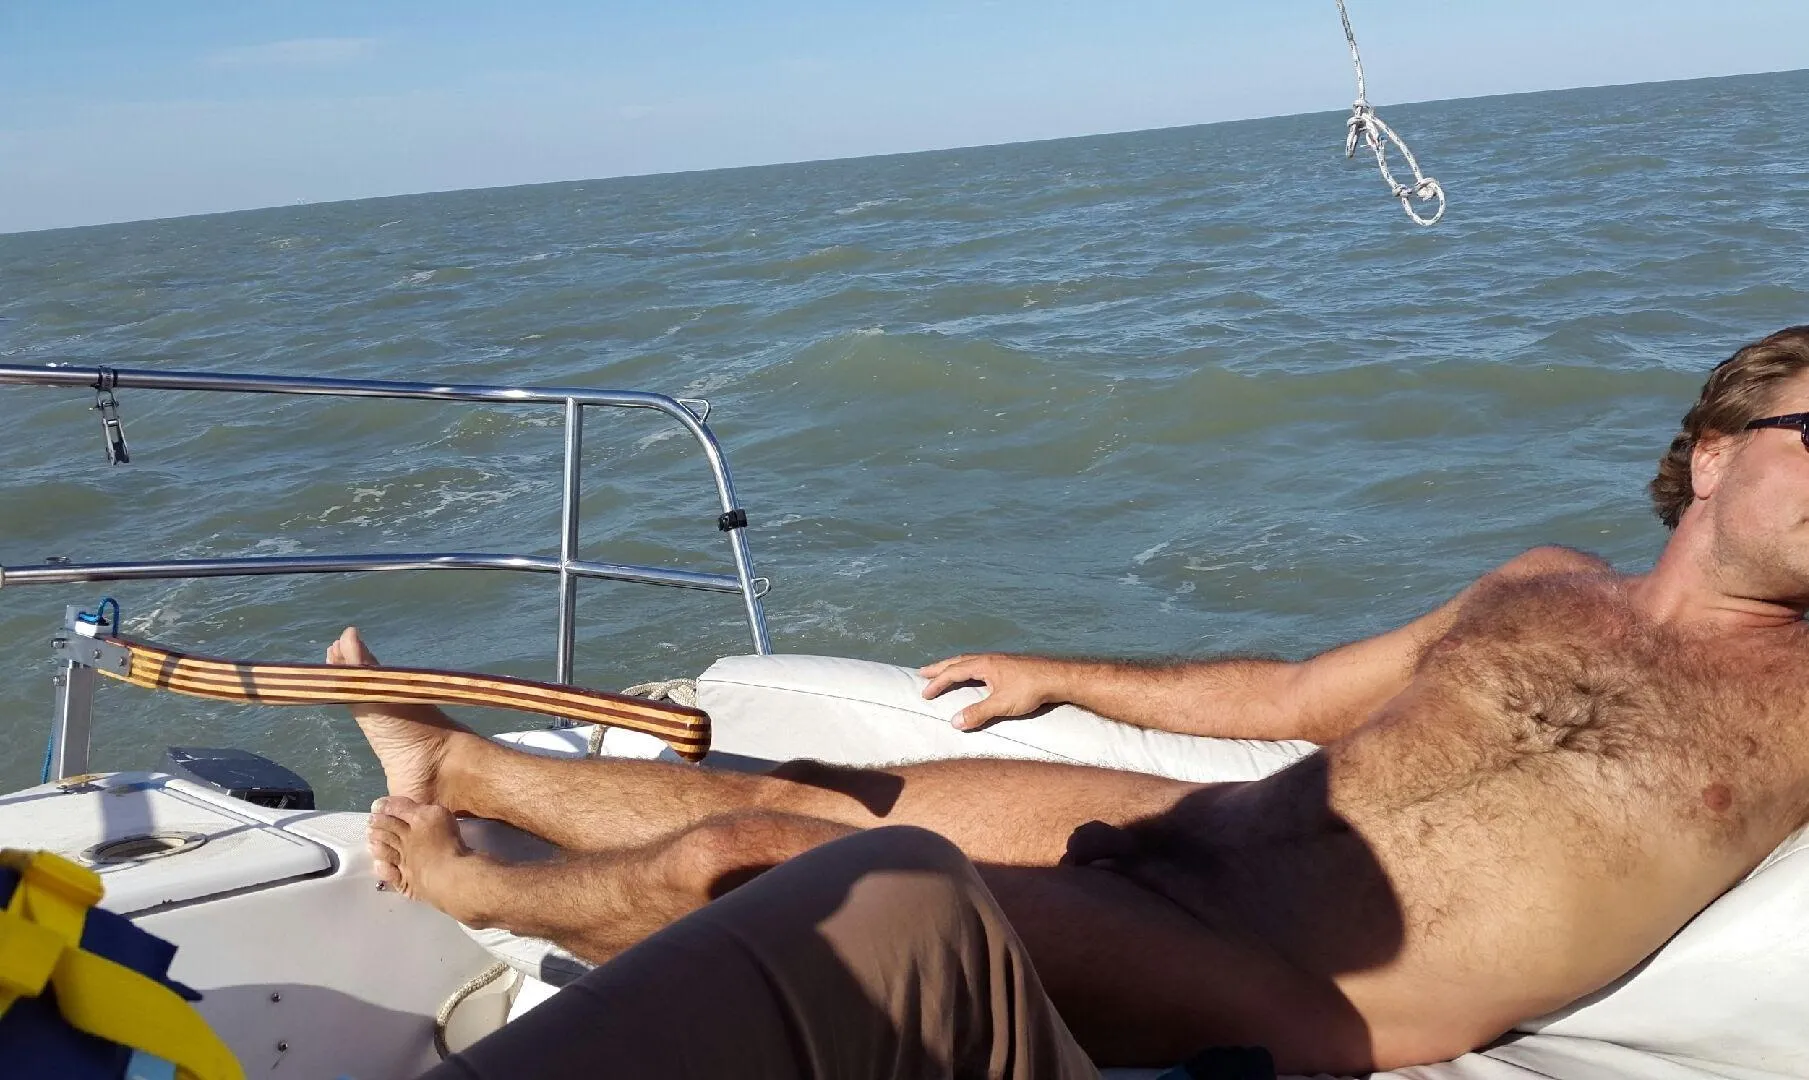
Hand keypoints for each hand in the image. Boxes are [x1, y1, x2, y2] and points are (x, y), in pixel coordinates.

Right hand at [918, 653, 1068, 730]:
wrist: (1057, 677)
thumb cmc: (1030, 689)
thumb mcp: (1002, 705)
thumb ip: (978, 713)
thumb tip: (954, 722)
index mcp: (983, 665)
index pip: (953, 672)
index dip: (937, 682)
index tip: (924, 693)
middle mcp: (988, 658)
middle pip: (958, 661)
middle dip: (939, 667)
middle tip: (922, 672)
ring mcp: (999, 660)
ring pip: (969, 660)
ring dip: (953, 665)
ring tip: (944, 671)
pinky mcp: (1008, 664)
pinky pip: (980, 662)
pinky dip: (968, 666)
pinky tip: (973, 673)